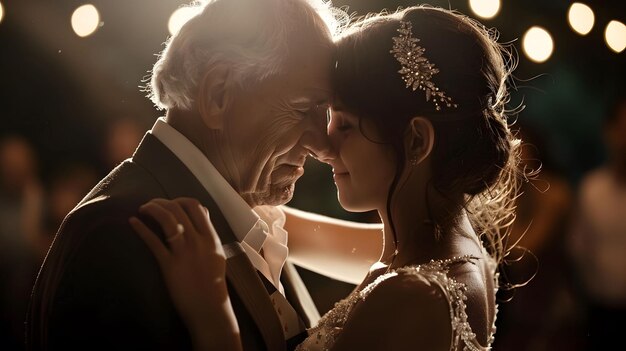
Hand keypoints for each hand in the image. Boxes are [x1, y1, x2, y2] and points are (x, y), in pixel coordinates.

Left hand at [129, 197, 241, 349]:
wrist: (209, 309)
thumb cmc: (213, 284)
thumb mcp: (217, 255)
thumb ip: (209, 237)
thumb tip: (201, 219)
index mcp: (211, 238)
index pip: (196, 207)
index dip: (179, 200)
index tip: (169, 203)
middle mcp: (198, 241)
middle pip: (179, 209)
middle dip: (162, 202)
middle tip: (151, 204)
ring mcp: (184, 252)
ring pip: (168, 219)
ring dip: (152, 209)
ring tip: (143, 208)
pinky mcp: (170, 265)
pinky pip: (154, 242)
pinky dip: (141, 229)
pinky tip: (133, 222)